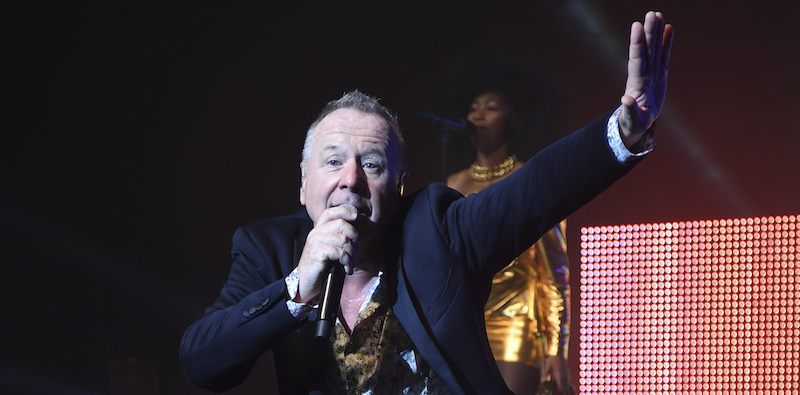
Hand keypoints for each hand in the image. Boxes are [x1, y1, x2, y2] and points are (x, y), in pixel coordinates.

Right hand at [295, 206, 358, 302]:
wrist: (305, 284)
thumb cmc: (320, 268)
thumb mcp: (329, 249)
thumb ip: (338, 238)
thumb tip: (356, 230)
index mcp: (318, 230)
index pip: (331, 212)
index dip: (345, 211)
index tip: (356, 217)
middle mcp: (316, 233)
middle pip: (342, 224)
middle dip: (354, 238)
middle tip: (354, 252)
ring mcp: (315, 242)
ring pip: (343, 239)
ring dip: (351, 253)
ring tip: (350, 263)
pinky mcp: (317, 253)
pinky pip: (339, 252)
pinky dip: (347, 261)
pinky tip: (346, 269)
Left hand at [544, 355, 574, 394]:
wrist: (559, 354)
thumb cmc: (553, 360)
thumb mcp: (548, 367)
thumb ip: (545, 374)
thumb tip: (542, 381)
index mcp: (561, 377)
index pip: (562, 390)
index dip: (558, 393)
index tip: (552, 392)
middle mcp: (566, 378)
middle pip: (565, 390)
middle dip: (559, 392)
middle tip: (552, 391)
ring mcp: (567, 377)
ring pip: (566, 387)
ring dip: (561, 389)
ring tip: (554, 388)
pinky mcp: (567, 375)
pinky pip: (567, 383)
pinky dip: (563, 386)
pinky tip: (556, 384)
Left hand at [619, 11, 673, 148]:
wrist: (638, 123)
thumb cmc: (633, 123)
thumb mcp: (632, 119)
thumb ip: (629, 109)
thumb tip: (625, 99)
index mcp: (636, 82)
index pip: (637, 58)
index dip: (637, 42)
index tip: (636, 26)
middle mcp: (643, 73)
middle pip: (647, 49)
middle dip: (649, 32)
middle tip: (651, 13)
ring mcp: (651, 72)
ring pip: (655, 48)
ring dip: (656, 32)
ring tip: (658, 14)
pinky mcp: (660, 74)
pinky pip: (664, 55)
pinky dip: (666, 42)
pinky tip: (668, 28)